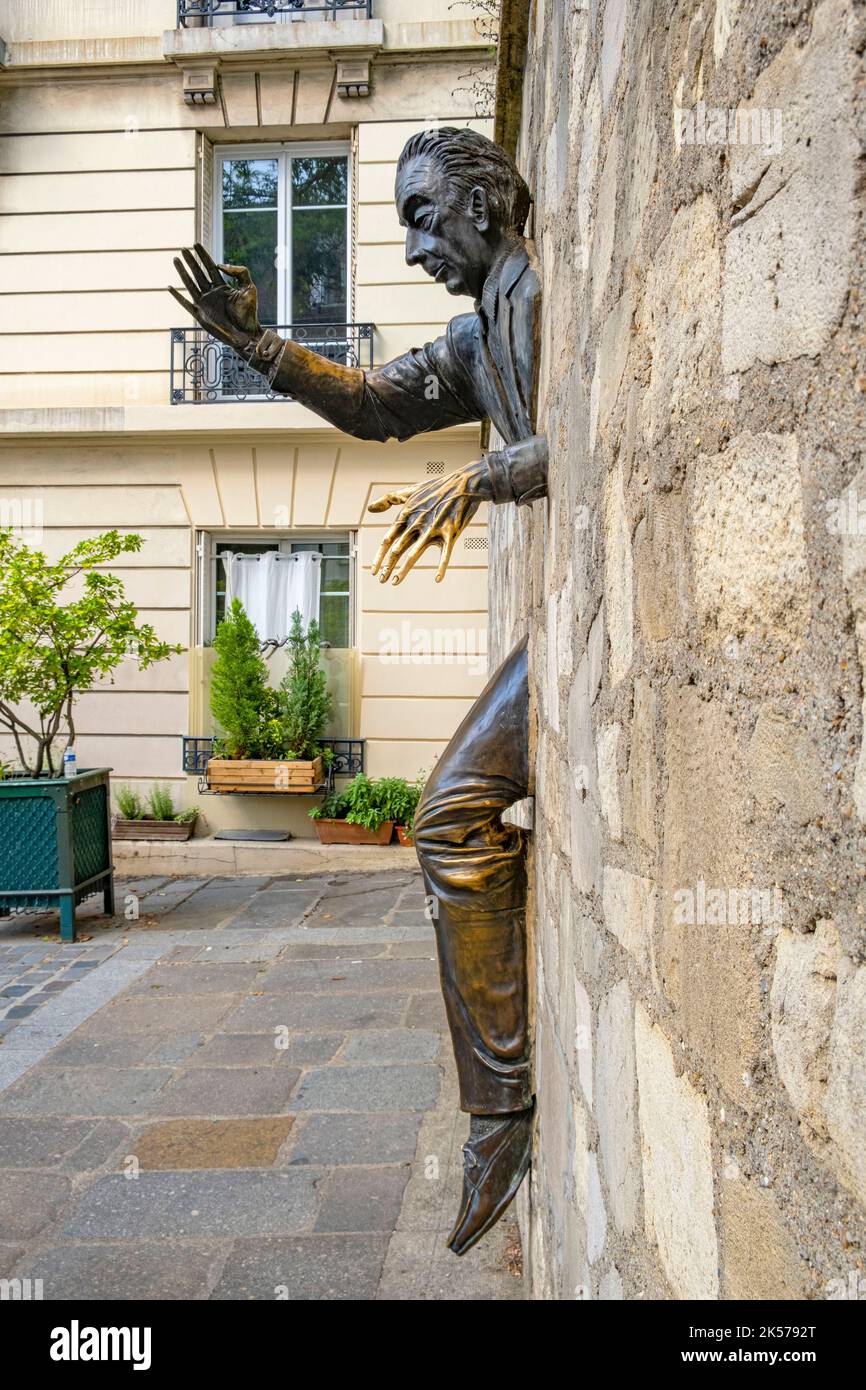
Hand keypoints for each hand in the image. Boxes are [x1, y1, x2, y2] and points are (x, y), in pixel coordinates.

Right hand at [169, 244, 261, 352]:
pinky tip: (170, 287)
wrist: (246, 333)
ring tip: (175, 259)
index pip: (210, 267)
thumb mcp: (249, 287)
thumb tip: (220, 265)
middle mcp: (211, 293)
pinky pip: (185, 303)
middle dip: (191, 260)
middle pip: (198, 273)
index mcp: (223, 286)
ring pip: (190, 284)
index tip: (196, 244)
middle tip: (183, 248)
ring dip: (182, 272)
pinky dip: (177, 296)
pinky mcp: (200, 315)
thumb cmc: (249, 313)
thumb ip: (239, 272)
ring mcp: (204, 303)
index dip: (203, 255)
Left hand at [368, 460, 491, 583]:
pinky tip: (437, 579)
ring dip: (404, 569)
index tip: (373, 570)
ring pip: (415, 553)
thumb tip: (369, 509)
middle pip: (397, 549)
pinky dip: (441, 567)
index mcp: (407, 515)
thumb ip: (389, 499)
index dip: (379, 556)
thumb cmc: (437, 488)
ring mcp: (434, 529)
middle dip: (388, 566)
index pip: (387, 539)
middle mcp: (417, 524)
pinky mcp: (450, 533)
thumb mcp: (410, 491)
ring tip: (395, 582)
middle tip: (381, 580)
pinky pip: (445, 554)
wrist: (464, 483)